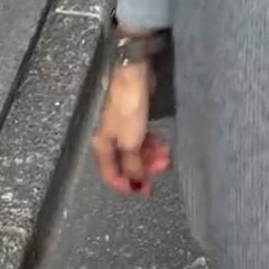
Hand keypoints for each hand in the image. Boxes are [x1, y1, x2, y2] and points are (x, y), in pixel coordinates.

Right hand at [92, 62, 170, 194]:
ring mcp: (123, 129)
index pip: (110, 175)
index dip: (127, 185)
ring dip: (151, 157)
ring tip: (166, 155)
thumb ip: (133, 164)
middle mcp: (110, 140)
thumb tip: (136, 181)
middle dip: (144, 168)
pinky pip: (143, 140)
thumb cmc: (128, 108)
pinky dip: (152, 145)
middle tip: (162, 168)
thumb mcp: (130, 141)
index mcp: (102, 146)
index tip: (144, 191)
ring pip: (136, 152)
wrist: (134, 77)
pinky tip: (163, 145)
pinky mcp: (135, 120)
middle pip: (126, 164)